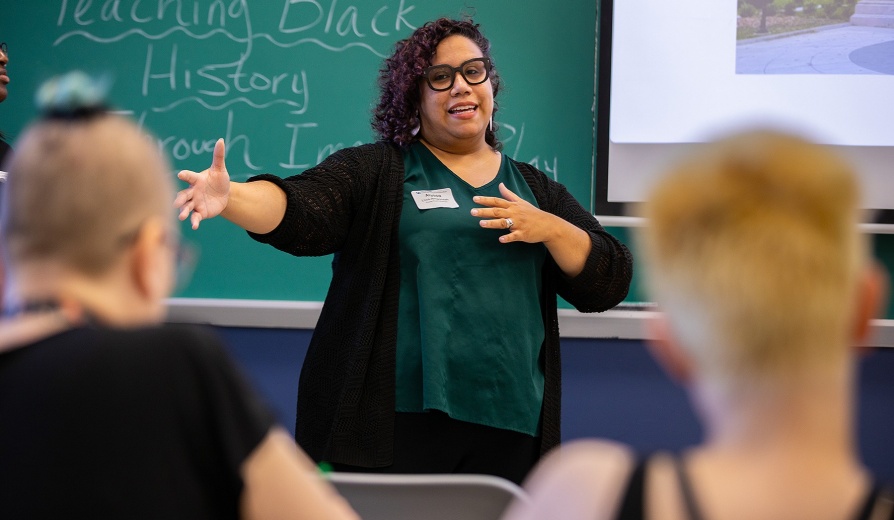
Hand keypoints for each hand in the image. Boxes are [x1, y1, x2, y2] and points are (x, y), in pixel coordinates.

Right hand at [174, 138, 230, 229]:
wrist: (224, 194)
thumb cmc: (218, 180)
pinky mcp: (200, 212)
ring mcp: (195, 203)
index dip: (186, 175)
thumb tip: (221, 140)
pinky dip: (194, 221)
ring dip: (184, 212)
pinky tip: (195, 226)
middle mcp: (192, 192)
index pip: (190, 177)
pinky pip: (196, 217)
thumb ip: (219, 157)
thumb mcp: (220, 169)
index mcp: (196, 180)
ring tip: (182, 216)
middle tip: (176, 203)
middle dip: (179, 200)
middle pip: (183, 195)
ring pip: (187, 207)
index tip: (181, 175)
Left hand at [472, 182, 590, 275]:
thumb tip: (500, 185)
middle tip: (472, 212)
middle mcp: (514, 213)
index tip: (474, 199)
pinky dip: (508, 237)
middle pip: (497, 211)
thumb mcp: (521, 202)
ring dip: (492, 223)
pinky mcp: (523, 234)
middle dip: (484, 211)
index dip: (485, 200)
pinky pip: (514, 236)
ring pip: (503, 223)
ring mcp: (518, 224)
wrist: (548, 224)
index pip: (497, 201)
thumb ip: (509, 194)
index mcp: (513, 206)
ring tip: (481, 224)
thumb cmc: (532, 213)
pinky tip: (501, 239)